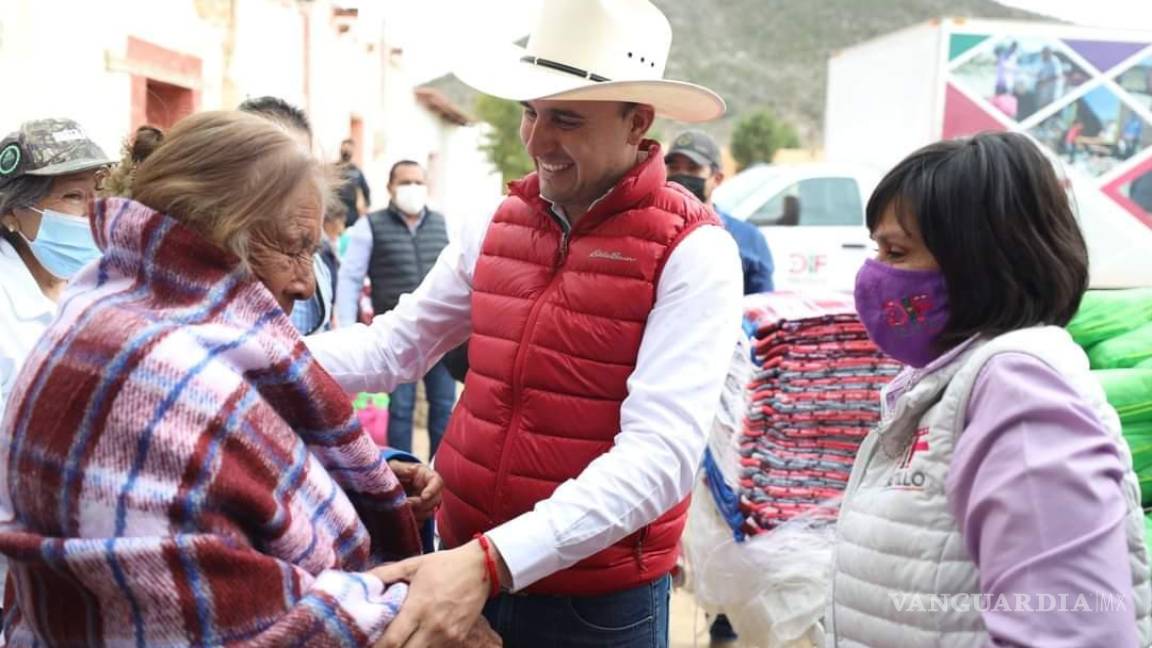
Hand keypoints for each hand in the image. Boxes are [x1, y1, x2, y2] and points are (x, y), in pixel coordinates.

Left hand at [371, 541, 496, 646]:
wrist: (481, 568)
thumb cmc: (444, 565)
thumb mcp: (413, 564)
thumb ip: (386, 574)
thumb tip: (362, 579)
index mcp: (418, 607)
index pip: (392, 640)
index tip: (364, 646)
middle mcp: (433, 625)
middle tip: (380, 646)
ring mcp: (448, 635)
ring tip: (397, 643)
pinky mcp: (458, 639)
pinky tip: (416, 642)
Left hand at [387, 460, 442, 522]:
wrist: (387, 483)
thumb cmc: (393, 472)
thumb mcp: (395, 467)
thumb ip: (401, 468)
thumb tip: (409, 471)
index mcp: (426, 476)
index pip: (437, 482)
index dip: (433, 490)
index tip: (424, 496)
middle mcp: (429, 490)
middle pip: (435, 500)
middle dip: (420, 504)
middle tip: (405, 503)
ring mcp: (425, 503)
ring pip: (429, 512)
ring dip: (416, 514)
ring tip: (401, 510)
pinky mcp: (419, 514)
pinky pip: (421, 522)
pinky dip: (413, 521)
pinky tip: (402, 518)